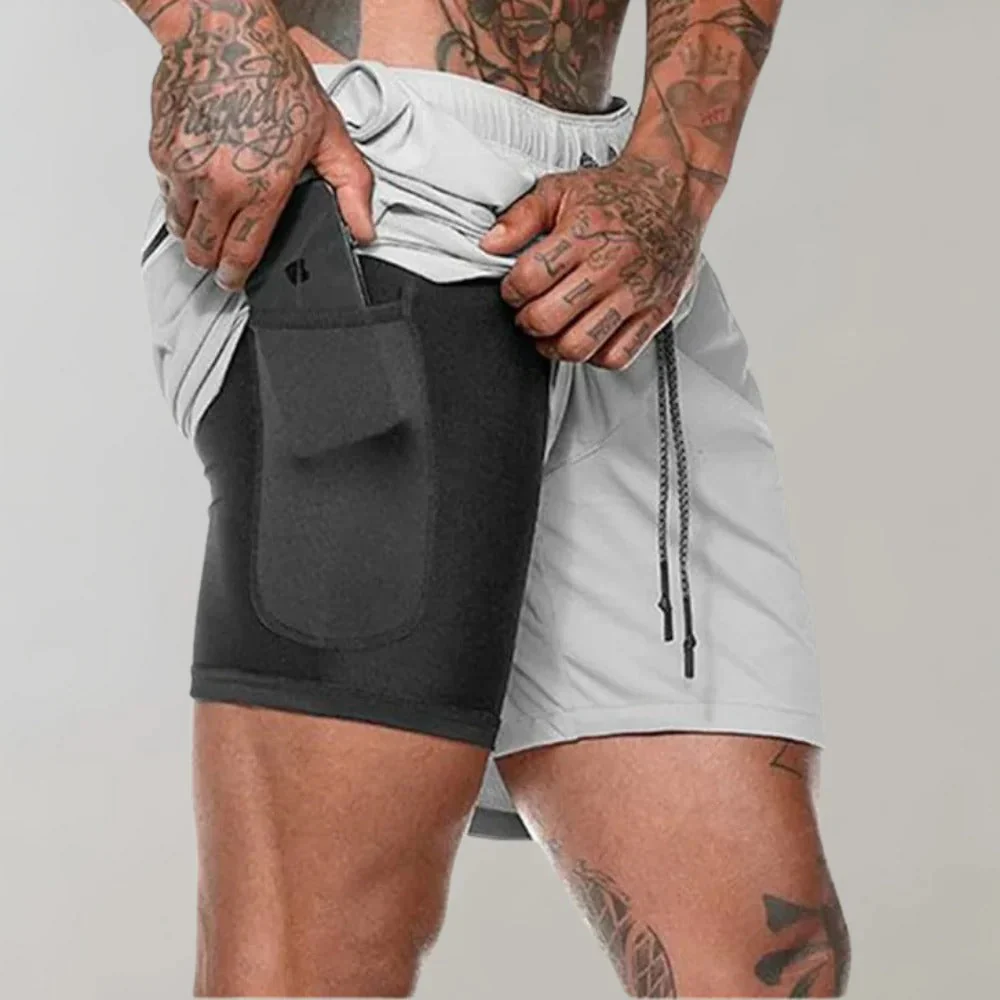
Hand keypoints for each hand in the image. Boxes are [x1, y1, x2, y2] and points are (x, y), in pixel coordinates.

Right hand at [148, 2, 374, 290]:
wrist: (224, 34)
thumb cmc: (275, 78)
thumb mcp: (330, 136)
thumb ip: (351, 188)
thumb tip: (364, 230)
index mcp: (261, 188)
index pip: (240, 255)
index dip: (235, 276)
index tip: (233, 280)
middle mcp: (217, 184)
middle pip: (202, 251)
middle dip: (211, 260)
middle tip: (220, 258)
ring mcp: (183, 168)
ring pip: (179, 225)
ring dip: (193, 230)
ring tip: (212, 220)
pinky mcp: (161, 150)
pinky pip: (166, 192)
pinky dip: (179, 195)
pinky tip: (199, 181)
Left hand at [480, 153, 705, 369]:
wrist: (672, 190)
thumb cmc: (617, 193)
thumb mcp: (561, 189)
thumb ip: (521, 216)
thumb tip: (491, 243)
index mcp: (586, 234)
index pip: (531, 279)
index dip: (512, 290)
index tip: (514, 289)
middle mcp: (611, 266)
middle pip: (550, 318)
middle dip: (527, 321)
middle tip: (528, 312)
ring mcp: (635, 293)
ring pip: (581, 344)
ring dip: (554, 346)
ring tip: (551, 332)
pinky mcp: (656, 312)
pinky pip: (618, 355)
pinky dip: (595, 356)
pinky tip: (586, 337)